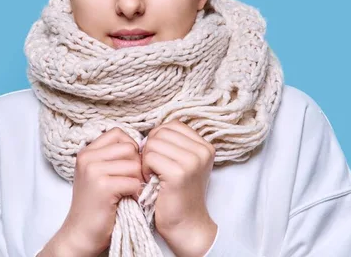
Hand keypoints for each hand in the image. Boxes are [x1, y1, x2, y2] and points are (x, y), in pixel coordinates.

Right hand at [58, 127, 143, 256]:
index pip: (119, 133)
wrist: (81, 234)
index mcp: (87, 152)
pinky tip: (127, 200)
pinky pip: (133, 182)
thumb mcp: (99, 174)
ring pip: (134, 165)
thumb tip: (145, 145)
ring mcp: (93, 170)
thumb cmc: (96, 205)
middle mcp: (88, 157)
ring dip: (137, 181)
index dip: (130, 148)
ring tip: (127, 192)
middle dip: (136, 166)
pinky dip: (135, 194)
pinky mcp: (102, 186)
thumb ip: (114, 157)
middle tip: (129, 183)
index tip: (127, 167)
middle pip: (130, 148)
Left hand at [141, 120, 217, 255]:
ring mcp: (192, 161)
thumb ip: (174, 144)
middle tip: (153, 167)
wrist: (186, 225)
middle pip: (162, 132)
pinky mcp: (178, 173)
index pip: (172, 125)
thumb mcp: (184, 164)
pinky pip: (150, 157)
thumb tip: (151, 132)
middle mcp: (202, 151)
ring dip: (146, 158)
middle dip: (151, 147)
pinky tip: (150, 180)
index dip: (159, 138)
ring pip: (153, 143)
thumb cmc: (178, 194)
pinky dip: (144, 168)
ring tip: (152, 174)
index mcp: (205, 146)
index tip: (160, 157)